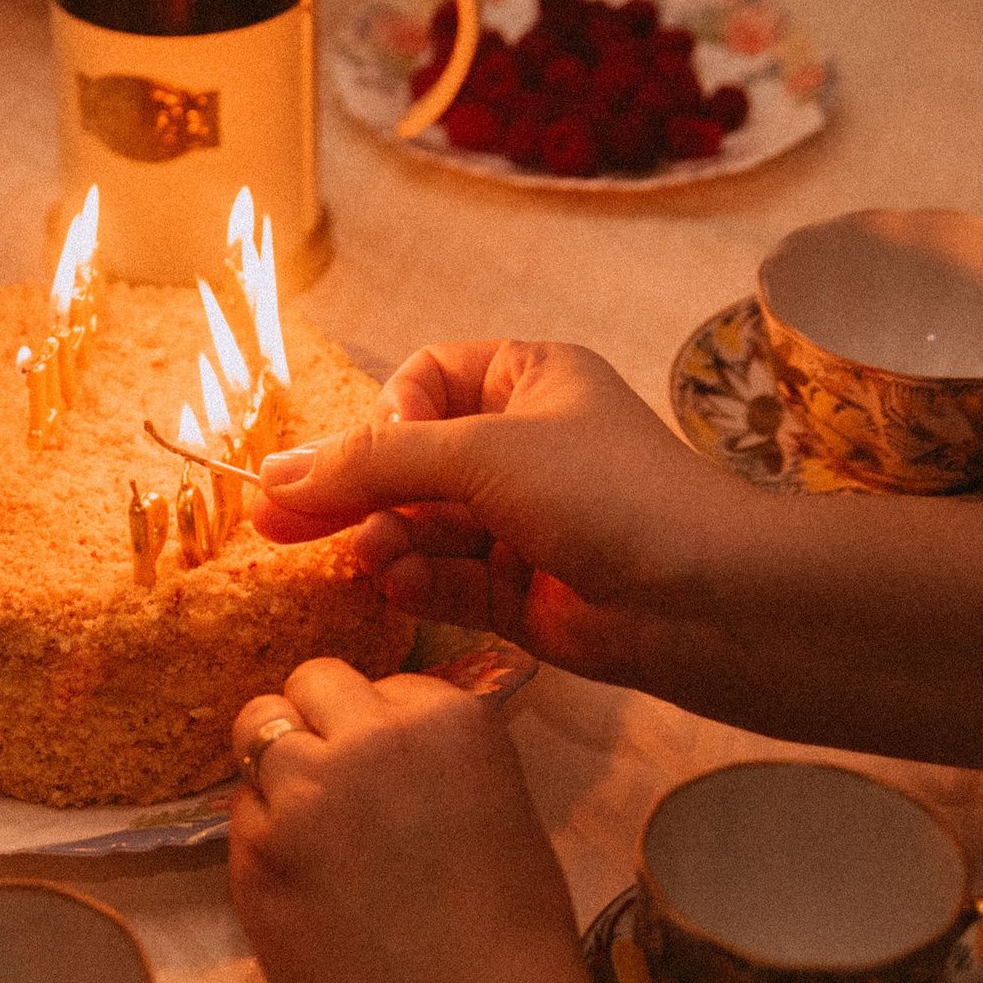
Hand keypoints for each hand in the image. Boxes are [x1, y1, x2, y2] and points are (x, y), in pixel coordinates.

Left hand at [229, 660, 603, 982]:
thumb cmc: (516, 942)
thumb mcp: (499, 809)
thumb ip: (433, 760)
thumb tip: (378, 738)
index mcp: (447, 718)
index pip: (384, 681)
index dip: (384, 727)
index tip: (397, 775)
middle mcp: (366, 738)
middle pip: (308, 684)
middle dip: (319, 724)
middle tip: (340, 786)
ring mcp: (300, 795)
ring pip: (258, 732)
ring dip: (281, 771)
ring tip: (317, 833)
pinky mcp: (253, 855)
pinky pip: (242, 813)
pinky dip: (265, 837)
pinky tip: (308, 888)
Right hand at [255, 340, 759, 690]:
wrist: (710, 600)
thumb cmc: (611, 495)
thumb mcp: (482, 454)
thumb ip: (374, 464)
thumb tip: (274, 472)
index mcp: (527, 383)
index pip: (422, 383)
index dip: (384, 418)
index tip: (367, 454)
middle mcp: (523, 447)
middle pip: (407, 461)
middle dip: (349, 492)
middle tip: (271, 522)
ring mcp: (521, 522)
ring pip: (419, 526)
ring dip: (385, 541)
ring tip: (369, 558)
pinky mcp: (519, 592)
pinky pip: (443, 579)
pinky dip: (416, 582)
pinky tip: (397, 585)